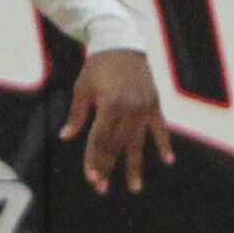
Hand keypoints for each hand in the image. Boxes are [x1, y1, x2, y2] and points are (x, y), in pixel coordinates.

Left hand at [61, 47, 173, 192]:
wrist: (121, 44)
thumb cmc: (97, 66)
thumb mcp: (82, 89)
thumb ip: (77, 115)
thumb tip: (66, 137)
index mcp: (109, 106)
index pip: (100, 141)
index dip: (94, 161)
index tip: (91, 179)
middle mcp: (129, 109)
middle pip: (116, 146)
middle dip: (108, 168)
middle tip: (102, 188)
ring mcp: (144, 108)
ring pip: (138, 143)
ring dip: (135, 166)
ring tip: (135, 188)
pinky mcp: (154, 104)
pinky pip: (160, 128)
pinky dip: (164, 144)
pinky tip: (168, 161)